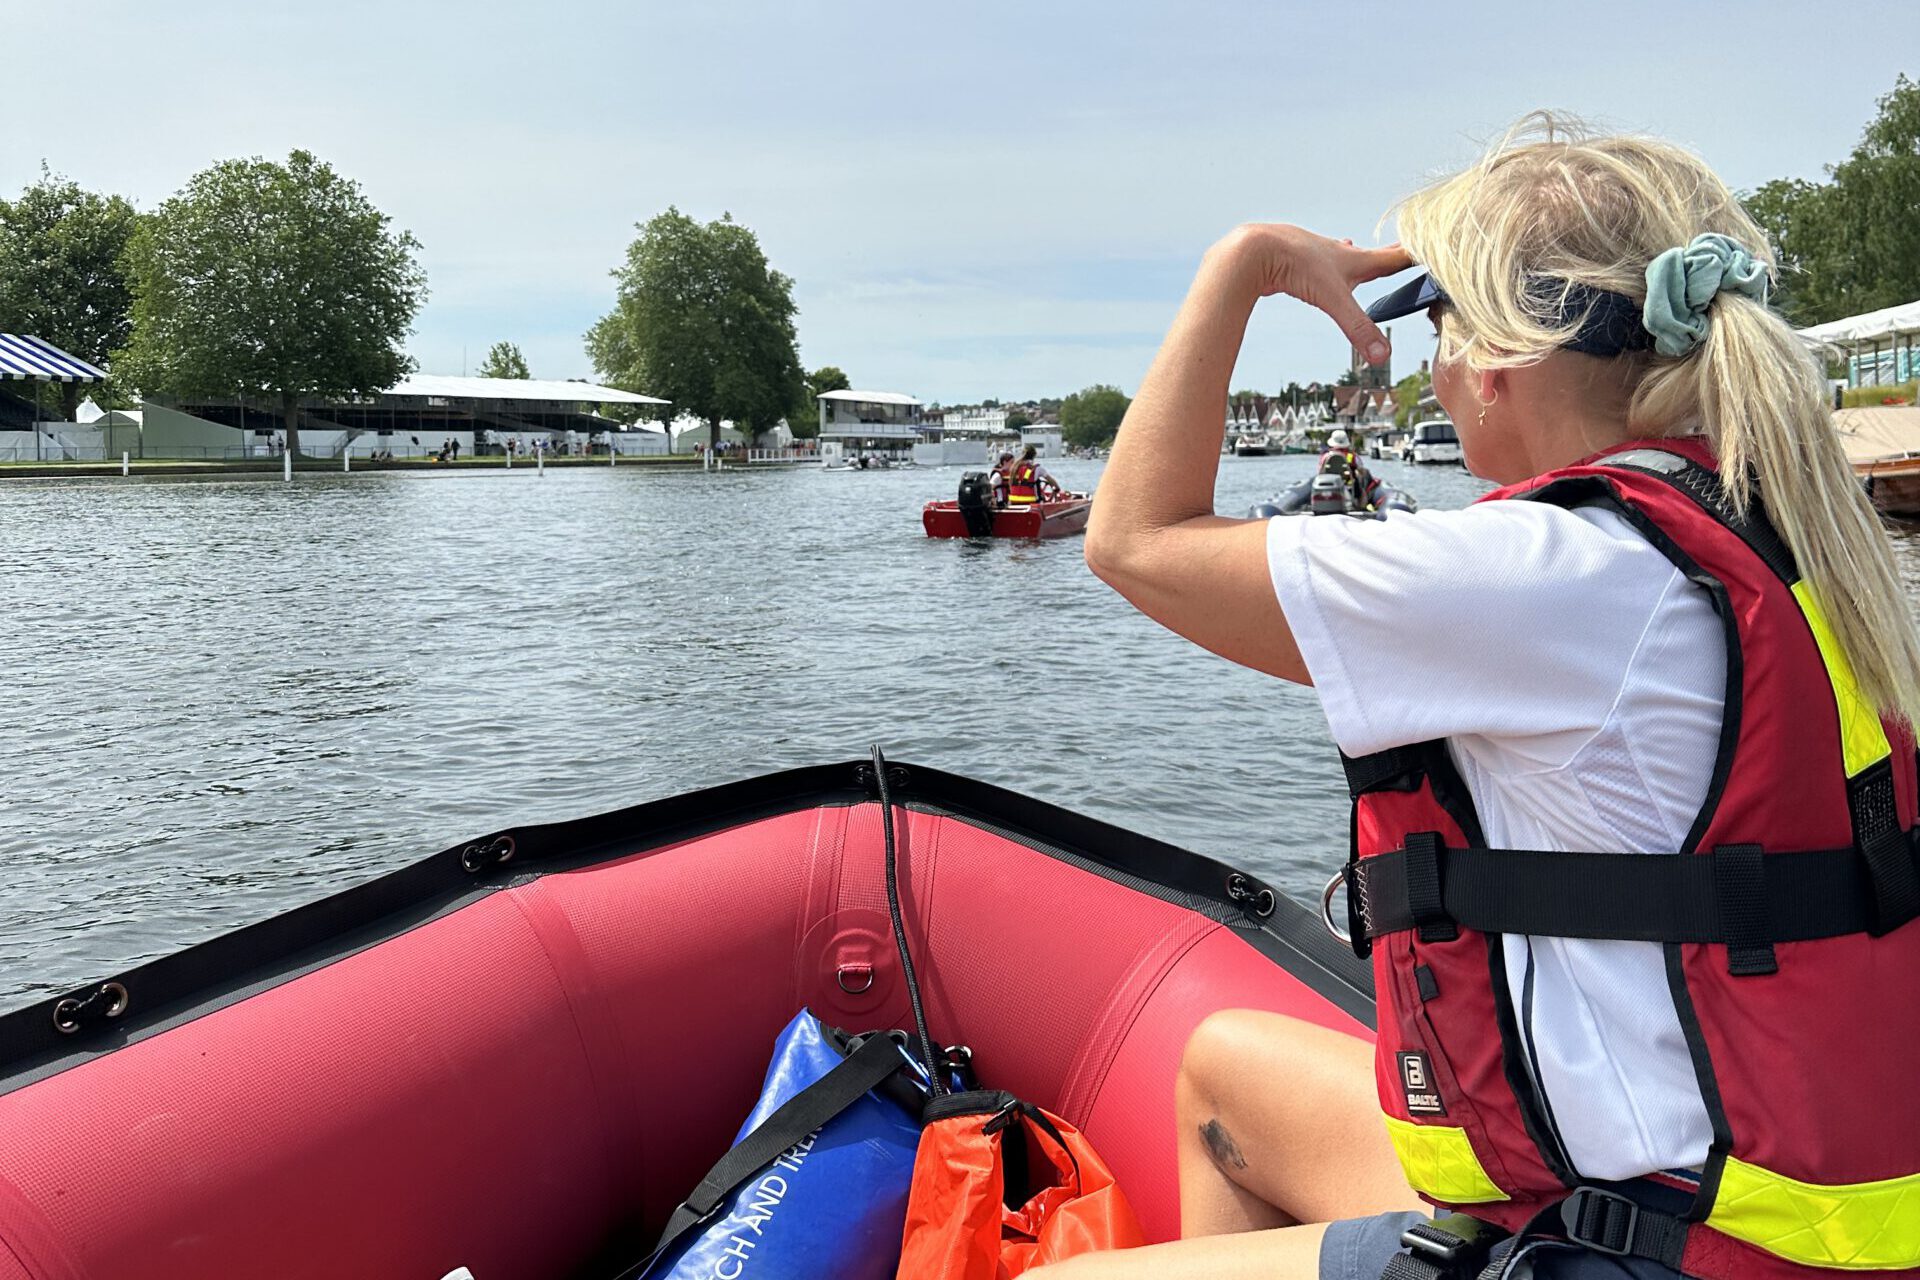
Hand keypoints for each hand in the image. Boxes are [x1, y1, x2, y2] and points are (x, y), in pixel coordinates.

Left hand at [1208, 225, 1411, 365]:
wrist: (1255, 250)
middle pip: (1374, 254)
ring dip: (1355, 257)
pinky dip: (1324, 264)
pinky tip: (1316, 263)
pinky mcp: (1295, 261)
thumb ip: (1358, 328)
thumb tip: (1382, 355)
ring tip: (1359, 252)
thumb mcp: (1333, 299)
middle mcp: (1339, 254)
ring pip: (1342, 256)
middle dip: (1393, 254)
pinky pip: (1317, 263)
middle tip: (1410, 247)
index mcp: (1356, 261)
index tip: (1439, 249)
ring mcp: (1317, 255)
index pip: (1396, 257)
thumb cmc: (1295, 264)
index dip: (1418, 256)